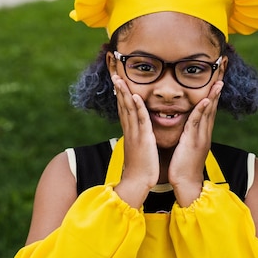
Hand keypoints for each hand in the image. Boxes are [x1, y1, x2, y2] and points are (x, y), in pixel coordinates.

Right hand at [111, 75, 158, 206]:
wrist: (137, 183)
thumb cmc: (140, 169)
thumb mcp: (139, 149)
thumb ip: (138, 139)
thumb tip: (138, 135)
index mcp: (130, 132)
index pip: (123, 109)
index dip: (121, 95)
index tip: (118, 82)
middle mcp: (130, 130)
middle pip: (122, 106)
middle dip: (119, 89)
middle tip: (114, 74)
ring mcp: (135, 134)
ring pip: (128, 109)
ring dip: (124, 93)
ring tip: (120, 79)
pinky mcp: (143, 139)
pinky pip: (140, 120)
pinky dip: (138, 107)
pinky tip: (135, 96)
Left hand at [169, 80, 223, 205]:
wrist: (185, 184)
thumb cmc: (182, 167)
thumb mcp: (186, 147)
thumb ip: (187, 136)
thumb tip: (184, 128)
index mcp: (202, 134)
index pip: (209, 111)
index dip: (212, 96)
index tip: (215, 82)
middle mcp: (204, 134)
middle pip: (213, 109)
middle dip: (217, 92)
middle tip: (222, 76)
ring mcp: (201, 138)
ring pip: (208, 113)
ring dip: (213, 97)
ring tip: (219, 82)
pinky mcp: (194, 142)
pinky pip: (198, 123)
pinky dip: (202, 111)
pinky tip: (206, 101)